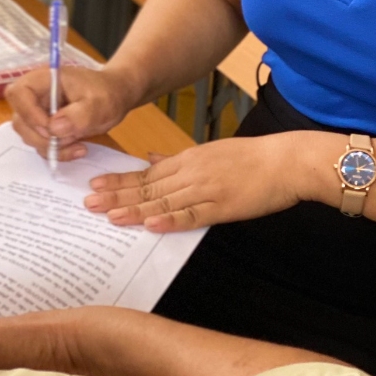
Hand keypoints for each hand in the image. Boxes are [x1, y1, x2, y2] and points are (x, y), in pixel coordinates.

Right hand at [6, 63, 137, 161]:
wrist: (114, 97)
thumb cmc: (106, 93)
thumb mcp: (99, 103)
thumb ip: (78, 115)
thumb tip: (54, 128)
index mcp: (44, 79)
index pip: (18, 93)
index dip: (28, 113)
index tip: (51, 126)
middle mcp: (36, 96)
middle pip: (20, 120)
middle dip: (42, 137)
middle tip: (69, 138)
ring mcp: (38, 113)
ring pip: (29, 136)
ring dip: (51, 147)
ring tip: (79, 143)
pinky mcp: (45, 128)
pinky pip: (41, 145)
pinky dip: (57, 152)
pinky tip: (78, 148)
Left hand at [85, 132, 310, 231]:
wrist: (285, 161)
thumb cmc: (252, 158)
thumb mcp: (211, 151)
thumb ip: (179, 158)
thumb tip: (152, 158)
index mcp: (189, 159)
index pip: (147, 173)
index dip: (120, 181)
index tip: (97, 185)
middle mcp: (192, 173)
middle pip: (148, 187)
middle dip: (117, 196)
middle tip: (89, 203)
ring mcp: (206, 190)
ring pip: (164, 201)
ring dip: (135, 209)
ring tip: (110, 216)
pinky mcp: (223, 206)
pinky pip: (192, 215)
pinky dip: (171, 220)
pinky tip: (152, 224)